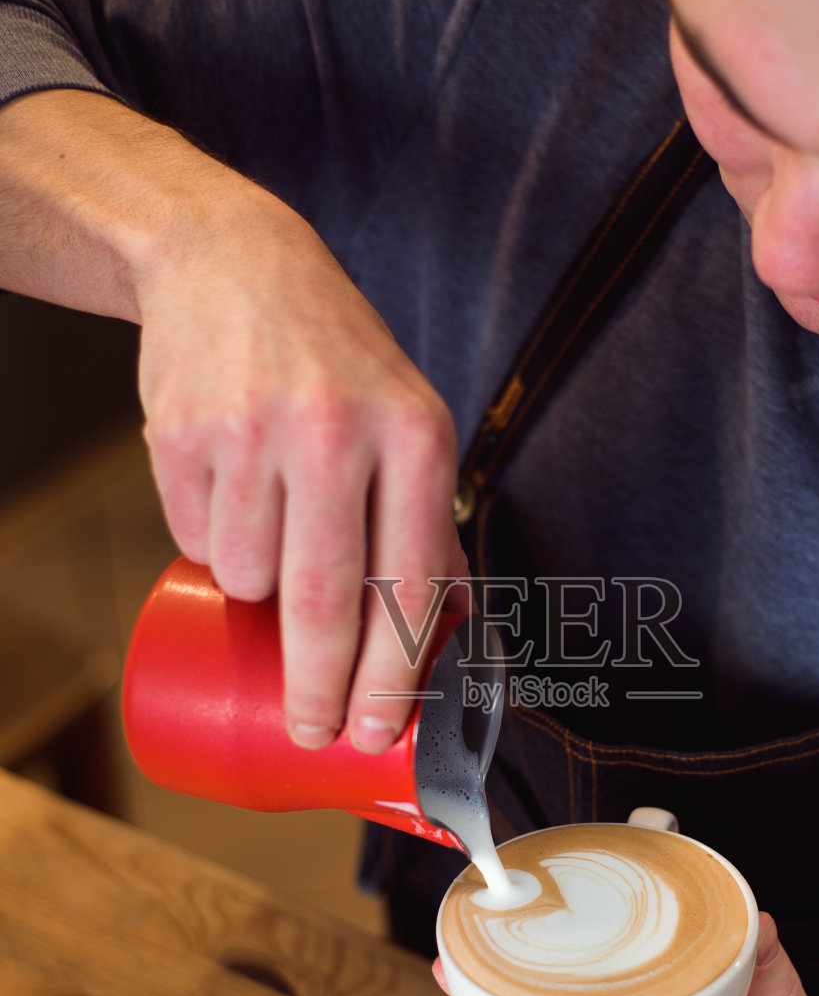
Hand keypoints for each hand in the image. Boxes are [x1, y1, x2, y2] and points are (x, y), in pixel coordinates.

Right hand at [138, 197, 466, 750]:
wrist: (234, 264)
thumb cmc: (340, 365)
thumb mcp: (410, 424)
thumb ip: (433, 525)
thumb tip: (460, 638)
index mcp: (415, 434)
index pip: (409, 582)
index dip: (393, 673)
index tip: (377, 730)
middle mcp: (335, 429)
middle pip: (323, 602)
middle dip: (318, 687)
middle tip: (312, 731)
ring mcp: (251, 430)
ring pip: (248, 576)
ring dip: (257, 593)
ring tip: (272, 535)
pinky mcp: (181, 432)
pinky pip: (193, 539)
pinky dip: (211, 546)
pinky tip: (229, 493)